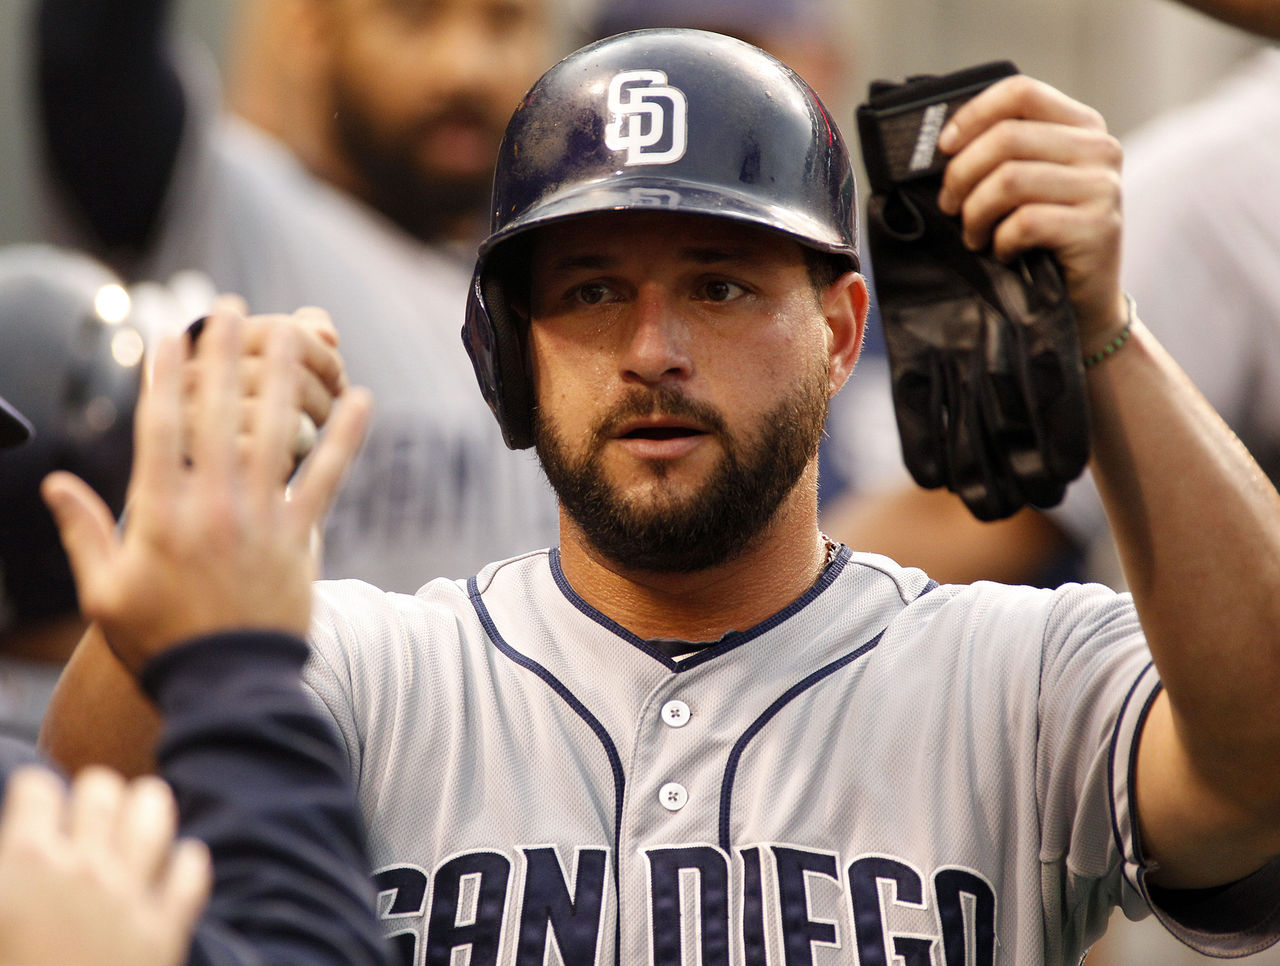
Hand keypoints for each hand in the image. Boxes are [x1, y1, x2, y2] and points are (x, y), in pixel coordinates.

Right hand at [0, 766, 210, 965]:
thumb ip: (3, 883)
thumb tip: (12, 861)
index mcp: (22, 866)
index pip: (36, 788)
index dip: (32, 796)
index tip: (32, 807)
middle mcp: (82, 868)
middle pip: (101, 788)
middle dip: (89, 797)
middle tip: (81, 821)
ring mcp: (131, 895)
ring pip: (153, 810)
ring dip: (141, 813)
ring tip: (129, 828)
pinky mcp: (168, 929)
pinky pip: (192, 867)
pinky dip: (182, 865)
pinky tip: (166, 876)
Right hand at [41, 309, 372, 671]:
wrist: (226, 683)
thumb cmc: (159, 640)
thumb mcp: (104, 591)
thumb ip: (82, 532)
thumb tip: (53, 483)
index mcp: (159, 512)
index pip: (159, 426)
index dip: (165, 374)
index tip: (170, 333)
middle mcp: (212, 504)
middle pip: (218, 413)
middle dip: (224, 355)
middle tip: (230, 308)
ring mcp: (262, 518)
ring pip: (275, 432)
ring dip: (286, 377)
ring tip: (296, 332)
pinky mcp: (301, 536)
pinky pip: (328, 477)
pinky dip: (348, 439)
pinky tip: (363, 400)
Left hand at [936, 74, 1127, 343]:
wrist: (1084, 301)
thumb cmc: (1041, 240)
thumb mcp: (1026, 185)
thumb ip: (1001, 153)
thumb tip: (941, 141)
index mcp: (1080, 125)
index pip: (1020, 92)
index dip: (972, 116)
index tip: (943, 148)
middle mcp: (1099, 148)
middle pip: (1006, 138)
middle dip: (961, 176)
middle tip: (949, 207)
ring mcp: (1103, 187)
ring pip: (1009, 180)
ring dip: (975, 214)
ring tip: (974, 236)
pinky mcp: (1098, 228)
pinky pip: (1025, 223)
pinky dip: (1000, 242)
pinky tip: (1003, 253)